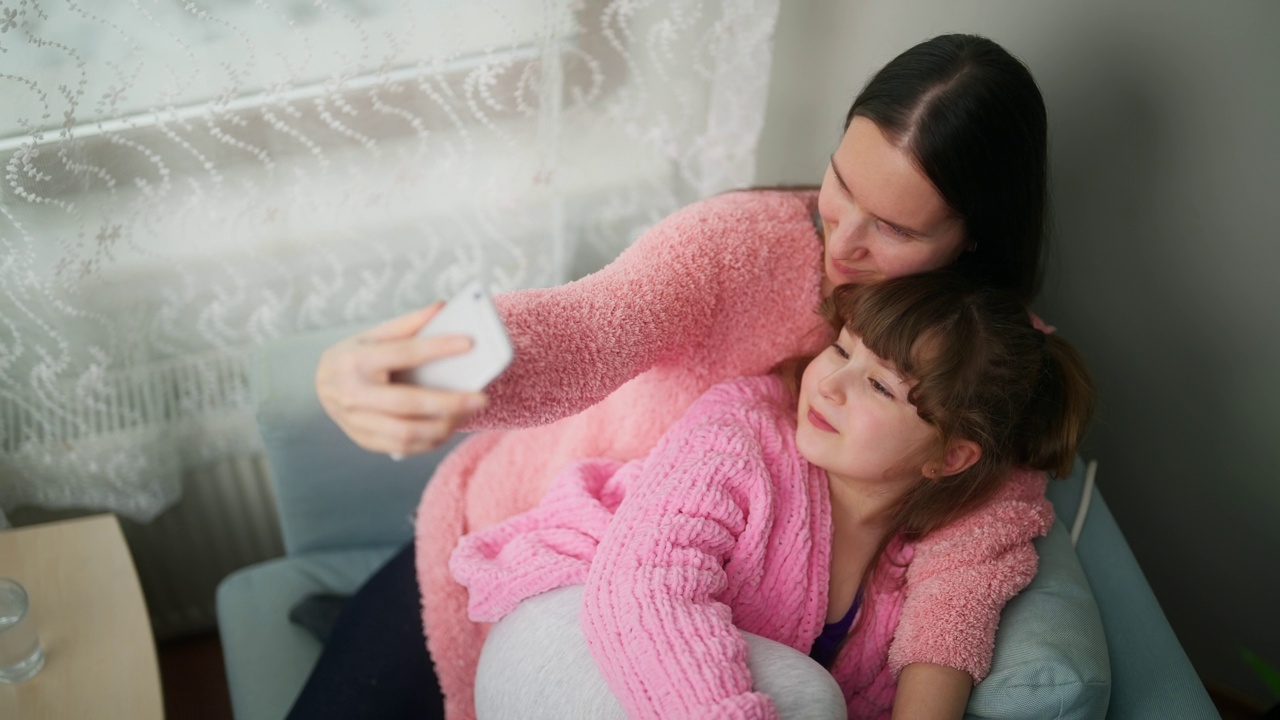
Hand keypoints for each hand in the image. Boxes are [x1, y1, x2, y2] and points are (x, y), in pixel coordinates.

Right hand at [315, 303, 489, 455]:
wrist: (321, 383)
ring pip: (406, 433)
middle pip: (408, 402)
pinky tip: (449, 428)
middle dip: (449, 403)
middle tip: (481, 399)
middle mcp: (353, 393)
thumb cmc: (356, 355)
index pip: (403, 353)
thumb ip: (409, 323)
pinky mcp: (363, 439)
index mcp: (356, 360)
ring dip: (443, 427)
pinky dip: (430, 441)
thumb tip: (443, 307)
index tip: (469, 343)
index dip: (438, 347)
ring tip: (467, 415)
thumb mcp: (374, 334)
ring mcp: (356, 421)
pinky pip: (402, 448)